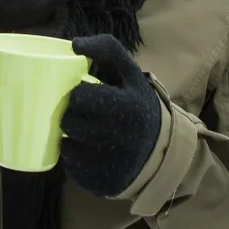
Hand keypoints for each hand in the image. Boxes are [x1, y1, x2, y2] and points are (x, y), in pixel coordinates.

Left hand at [59, 34, 161, 197]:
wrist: (162, 152)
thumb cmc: (138, 106)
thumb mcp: (131, 75)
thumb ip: (108, 50)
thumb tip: (74, 44)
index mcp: (127, 107)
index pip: (80, 96)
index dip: (77, 94)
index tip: (83, 93)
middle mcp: (118, 138)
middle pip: (69, 122)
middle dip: (71, 114)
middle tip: (80, 112)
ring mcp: (108, 164)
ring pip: (66, 145)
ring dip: (70, 136)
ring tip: (84, 130)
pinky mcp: (99, 184)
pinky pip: (71, 167)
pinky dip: (75, 157)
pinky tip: (89, 150)